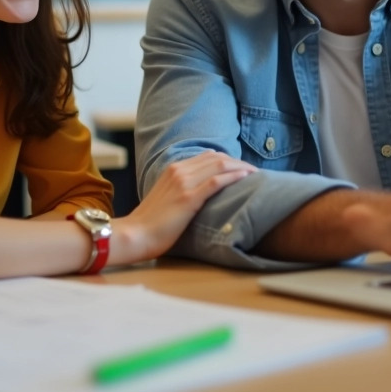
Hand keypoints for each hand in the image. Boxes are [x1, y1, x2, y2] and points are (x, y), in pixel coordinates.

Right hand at [111, 151, 255, 264]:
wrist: (135, 235)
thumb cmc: (150, 223)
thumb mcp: (165, 198)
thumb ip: (180, 190)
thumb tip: (201, 193)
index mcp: (173, 169)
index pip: (207, 156)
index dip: (228, 160)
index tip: (242, 168)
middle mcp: (179, 171)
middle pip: (217, 158)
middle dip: (239, 162)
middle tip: (254, 171)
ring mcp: (183, 183)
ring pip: (219, 166)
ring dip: (241, 168)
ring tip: (255, 174)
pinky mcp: (188, 198)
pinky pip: (216, 182)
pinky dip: (233, 177)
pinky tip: (246, 178)